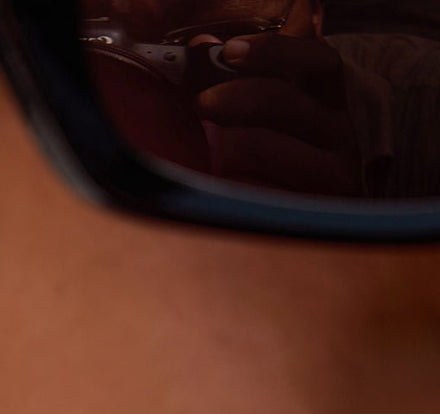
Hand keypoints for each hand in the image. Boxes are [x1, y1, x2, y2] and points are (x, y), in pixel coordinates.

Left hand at [192, 32, 362, 195]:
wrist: (314, 240)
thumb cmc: (284, 172)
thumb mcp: (271, 123)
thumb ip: (241, 83)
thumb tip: (202, 46)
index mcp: (328, 104)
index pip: (318, 61)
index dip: (276, 50)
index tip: (231, 50)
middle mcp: (338, 131)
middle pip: (290, 101)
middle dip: (239, 96)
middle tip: (202, 103)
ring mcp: (334, 170)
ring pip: (277, 146)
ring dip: (236, 141)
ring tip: (212, 148)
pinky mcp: (317, 208)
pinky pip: (273, 191)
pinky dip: (245, 183)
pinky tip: (226, 181)